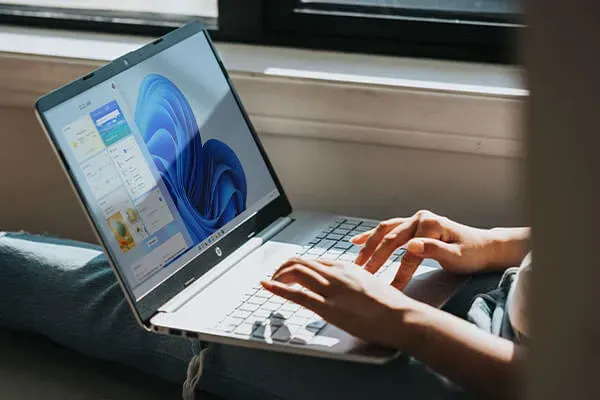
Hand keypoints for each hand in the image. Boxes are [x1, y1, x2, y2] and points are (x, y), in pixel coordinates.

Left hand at [261, 258, 419, 349]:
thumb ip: (353, 283)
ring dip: (278, 276)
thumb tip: (346, 288)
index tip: (288, 273)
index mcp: (346, 267)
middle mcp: (336, 274)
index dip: (297, 267)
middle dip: (282, 269)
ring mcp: (331, 289)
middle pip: (300, 263)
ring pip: (295, 272)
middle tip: (275, 278)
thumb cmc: (391, 306)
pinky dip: (277, 288)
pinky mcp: (328, 307)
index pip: (314, 261)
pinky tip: (267, 286)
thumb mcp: (370, 284)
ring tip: (271, 283)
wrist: (402, 316)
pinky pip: (296, 293)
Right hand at [352, 210, 498, 288]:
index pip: (408, 252)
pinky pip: (388, 229)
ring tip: (357, 262)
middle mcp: (420, 219)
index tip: (389, 289)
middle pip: (391, 239)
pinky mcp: (412, 225)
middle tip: (363, 275)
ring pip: (385, 232)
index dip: (398, 272)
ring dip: (369, 246)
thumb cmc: (472, 253)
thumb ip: (434, 250)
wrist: (484, 247)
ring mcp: (415, 220)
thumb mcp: (457, 256)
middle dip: (375, 258)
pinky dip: (372, 235)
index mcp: (430, 225)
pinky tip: (357, 241)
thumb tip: (411, 246)